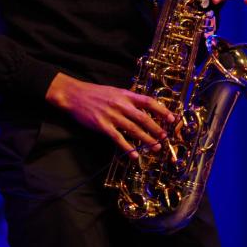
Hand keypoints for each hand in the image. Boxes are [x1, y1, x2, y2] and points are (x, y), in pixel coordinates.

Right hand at [45, 73, 174, 159]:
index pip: (148, 101)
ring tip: (155, 147)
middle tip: (165, 137)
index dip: (161, 110)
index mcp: (125, 94)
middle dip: (156, 128)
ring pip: (133, 129)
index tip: (171, 118)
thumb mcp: (114, 91)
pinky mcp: (102, 126)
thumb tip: (143, 106)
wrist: (75, 95)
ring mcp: (112, 115)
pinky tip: (134, 155)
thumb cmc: (95, 93)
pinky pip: (118, 139)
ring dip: (146, 139)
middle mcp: (121, 104)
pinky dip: (127, 148)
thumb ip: (128, 98)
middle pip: (143, 117)